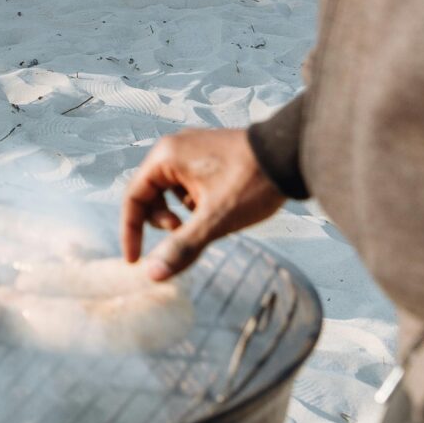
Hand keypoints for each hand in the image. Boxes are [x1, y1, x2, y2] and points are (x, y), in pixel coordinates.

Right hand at [120, 125, 288, 276]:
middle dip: (162, 222)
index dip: (131, 231)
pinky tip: (218, 209)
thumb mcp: (215, 219)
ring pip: (171, 191)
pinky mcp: (211, 155)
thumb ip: (182, 246)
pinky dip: (196, 203)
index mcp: (166, 156)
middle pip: (150, 194)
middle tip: (183, 234)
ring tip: (205, 222)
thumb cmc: (252, 182)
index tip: (136, 260)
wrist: (293, 154)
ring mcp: (194, 149)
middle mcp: (175, 148)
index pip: (133, 197)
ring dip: (180, 213)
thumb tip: (153, 274)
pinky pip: (189, 183)